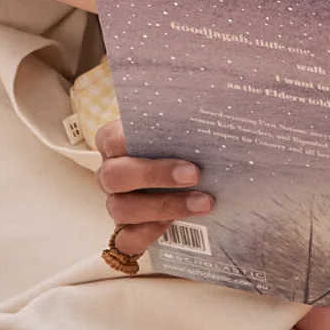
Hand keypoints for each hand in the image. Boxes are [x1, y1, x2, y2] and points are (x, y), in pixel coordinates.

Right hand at [96, 119, 212, 258]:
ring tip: (203, 203)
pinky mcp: (126, 229)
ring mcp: (116, 202)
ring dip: (164, 206)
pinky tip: (175, 225)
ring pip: (122, 209)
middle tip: (195, 174)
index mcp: (114, 142)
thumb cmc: (179, 145)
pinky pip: (126, 239)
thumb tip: (219, 90)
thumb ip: (188, 115)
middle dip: (155, 175)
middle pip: (115, 176)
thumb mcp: (181, 124)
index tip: (167, 140)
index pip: (111, 139)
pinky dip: (147, 234)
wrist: (185, 174)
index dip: (132, 141)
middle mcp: (110, 173)